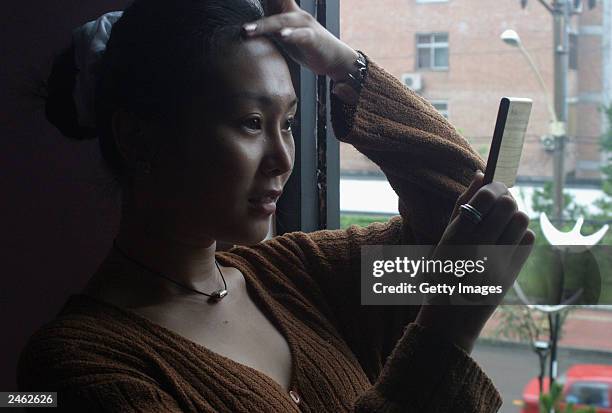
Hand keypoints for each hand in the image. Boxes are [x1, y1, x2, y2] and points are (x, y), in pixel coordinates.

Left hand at [242, 0, 358, 80]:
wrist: (333, 59)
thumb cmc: (306, 46)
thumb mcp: (283, 34)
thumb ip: (269, 27)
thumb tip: (245, 30)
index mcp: (286, 12)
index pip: (272, 0)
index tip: (240, 7)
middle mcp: (295, 14)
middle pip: (273, 4)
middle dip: (261, 6)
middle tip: (240, 25)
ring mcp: (305, 25)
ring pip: (281, 21)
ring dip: (263, 25)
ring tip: (247, 30)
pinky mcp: (313, 38)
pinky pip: (301, 35)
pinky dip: (291, 35)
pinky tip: (282, 36)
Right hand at [415, 171, 535, 352]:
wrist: (449, 319)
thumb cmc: (440, 274)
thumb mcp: (443, 239)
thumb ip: (462, 207)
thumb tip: (481, 175)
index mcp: (456, 237)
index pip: (486, 198)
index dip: (493, 188)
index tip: (490, 189)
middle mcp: (479, 248)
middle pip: (508, 206)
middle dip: (505, 200)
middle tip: (498, 205)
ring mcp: (499, 262)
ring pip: (521, 220)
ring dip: (514, 217)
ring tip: (502, 224)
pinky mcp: (513, 273)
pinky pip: (528, 240)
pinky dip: (520, 235)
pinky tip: (507, 241)